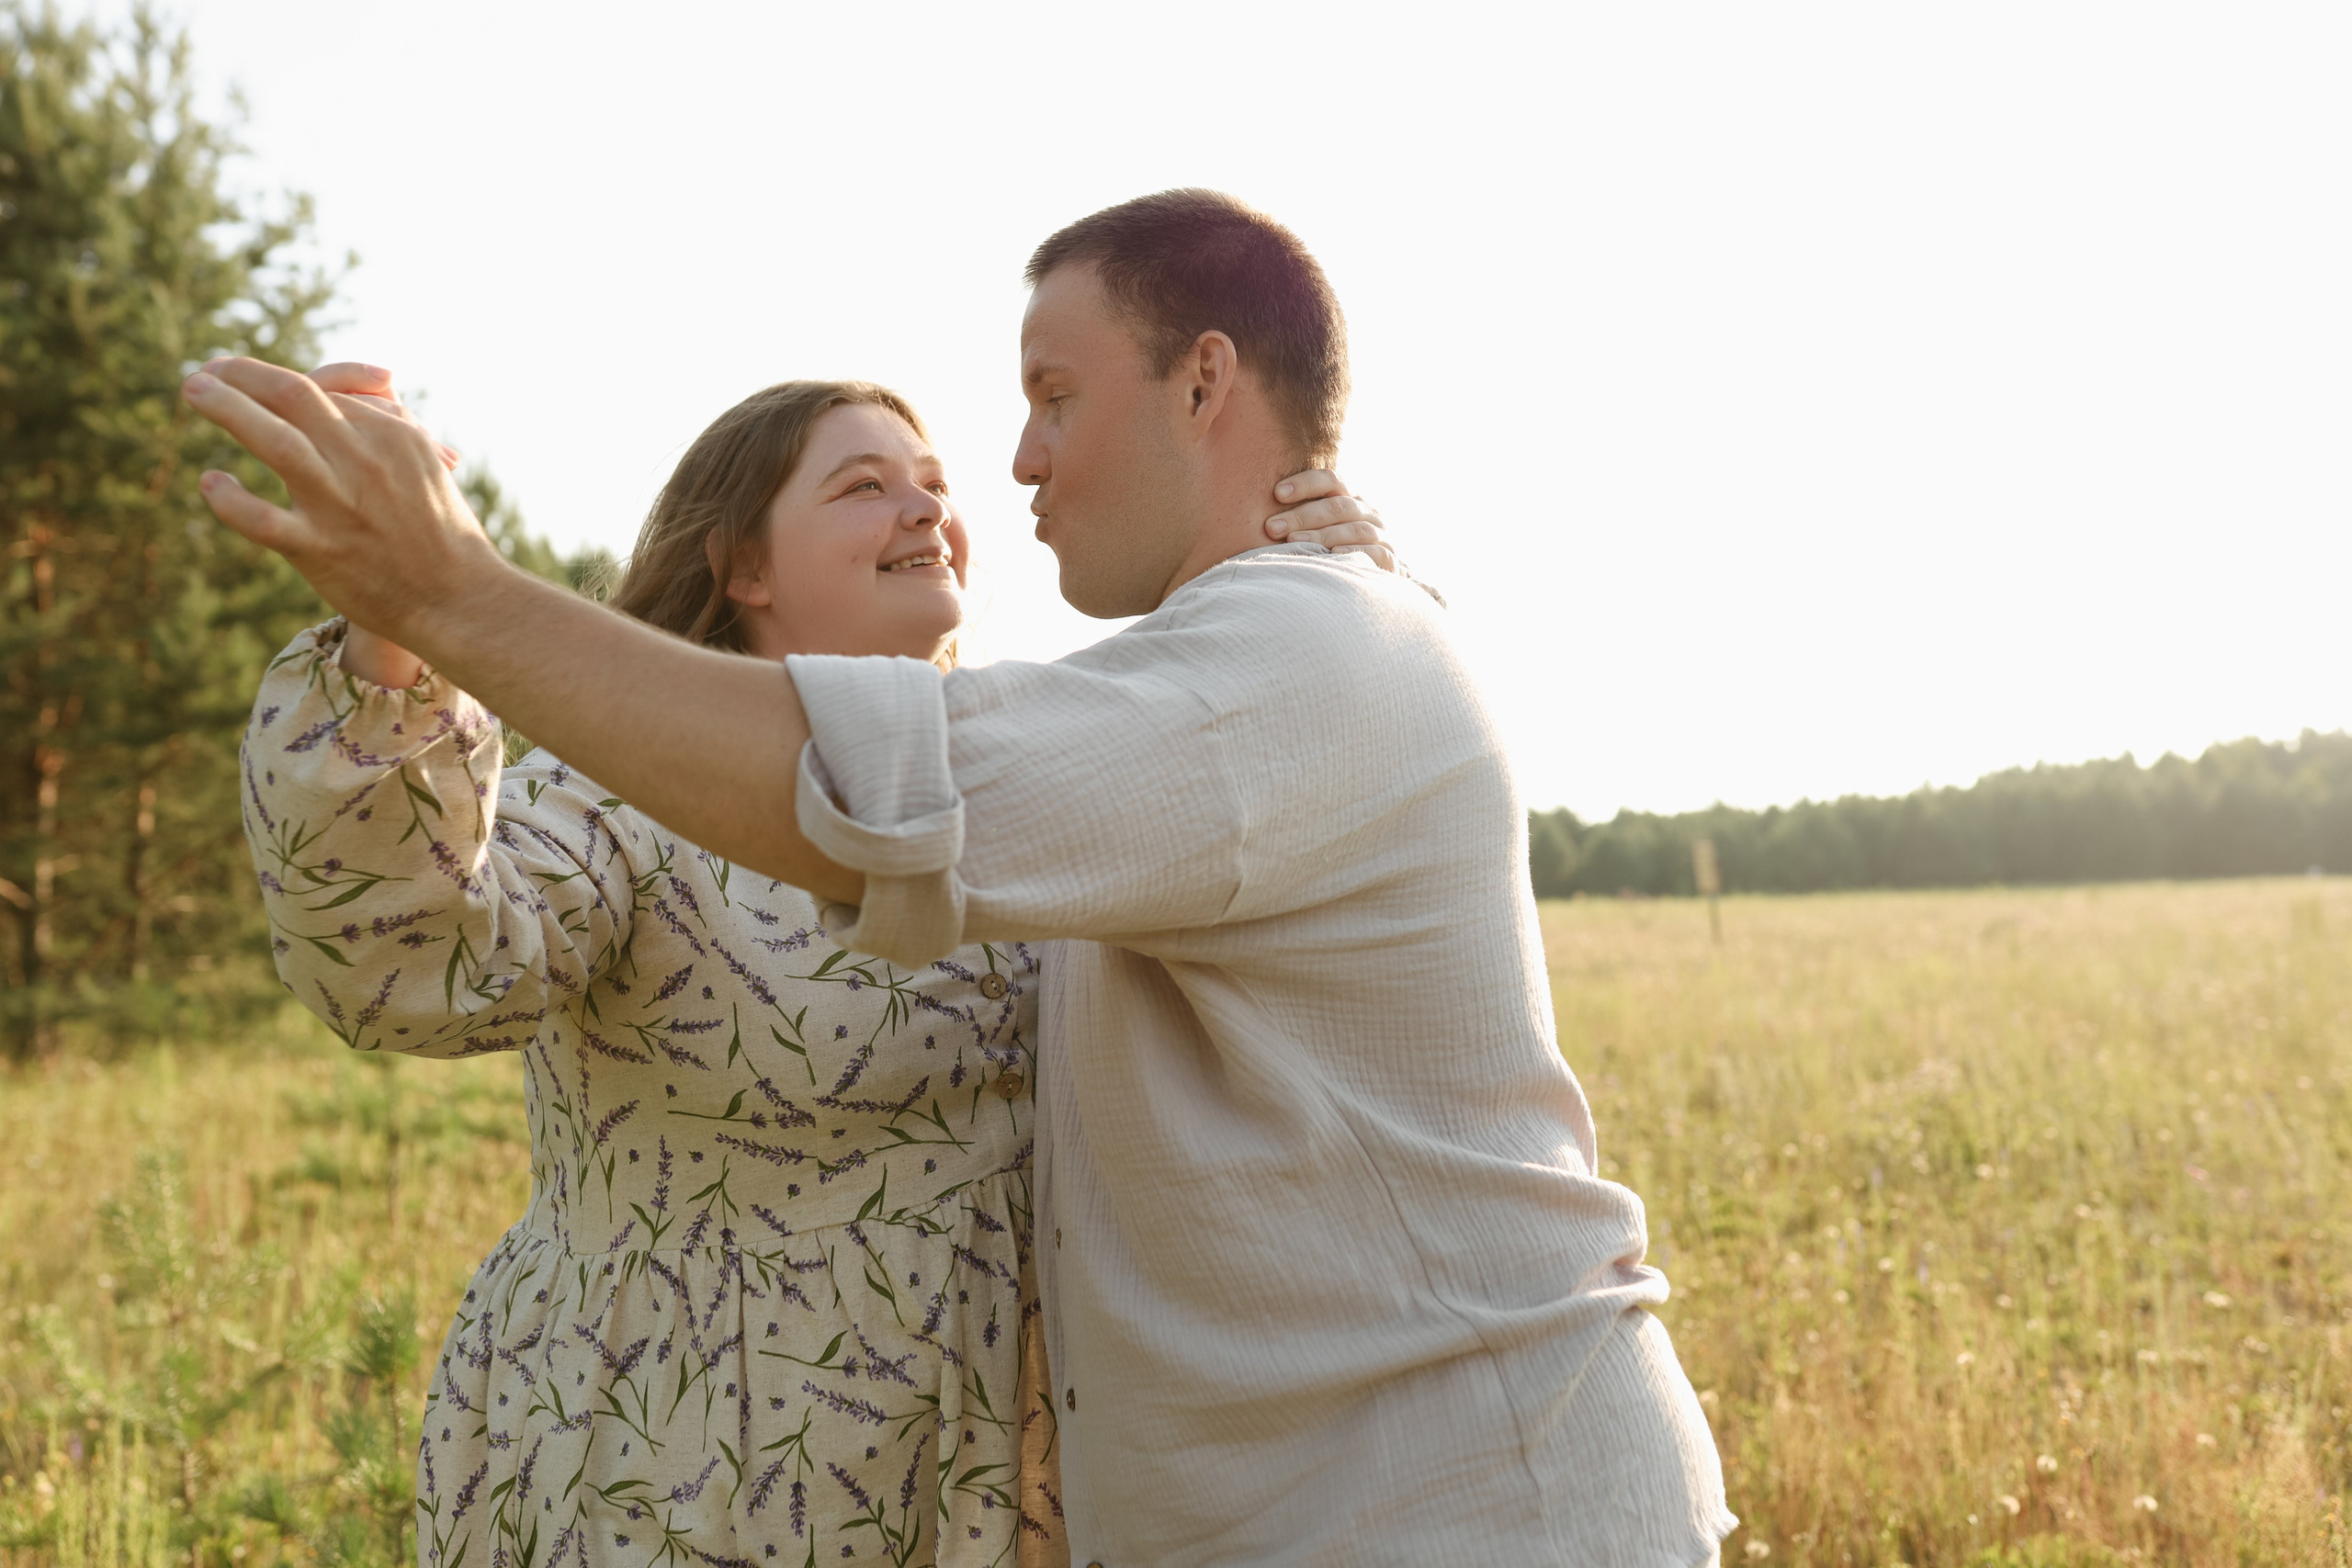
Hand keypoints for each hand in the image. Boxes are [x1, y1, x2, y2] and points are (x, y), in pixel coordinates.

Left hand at [182, 357, 508, 653]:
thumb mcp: (423, 462)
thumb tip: (344, 396)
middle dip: (242, 375)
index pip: (322, 389)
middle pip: (293, 396)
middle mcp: (363, 460)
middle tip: (204, 371)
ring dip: (228, 409)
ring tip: (194, 391)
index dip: (272, 379)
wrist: (460, 598)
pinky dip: (232, 501)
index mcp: (391, 434)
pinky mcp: (321, 550)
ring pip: (275, 442)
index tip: (240, 377)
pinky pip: (265, 521)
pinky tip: (211, 483)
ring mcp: (340, 504)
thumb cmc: (441, 531)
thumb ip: (383, 425)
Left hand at [1264, 470, 1398, 573]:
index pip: (1331, 480)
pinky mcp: (1389, 559)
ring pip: (1355, 528)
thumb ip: (1295, 517)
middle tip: (1271, 527)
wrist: (1370, 577)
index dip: (1304, 484)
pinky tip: (1332, 555)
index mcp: (1348, 497)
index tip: (1276, 493)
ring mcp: (1380, 534)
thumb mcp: (1315, 528)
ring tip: (1293, 542)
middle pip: (1337, 506)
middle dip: (1302, 515)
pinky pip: (1374, 552)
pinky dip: (1353, 552)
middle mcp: (1367, 512)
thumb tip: (1254, 511)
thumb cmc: (1329, 549)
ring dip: (1322, 535)